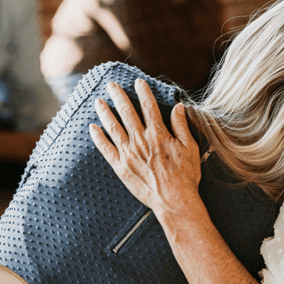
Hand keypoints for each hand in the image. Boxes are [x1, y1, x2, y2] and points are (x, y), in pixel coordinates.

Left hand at [90, 79, 201, 216]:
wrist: (174, 201)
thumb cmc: (186, 175)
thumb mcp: (190, 148)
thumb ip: (181, 126)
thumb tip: (177, 106)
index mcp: (158, 134)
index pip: (148, 106)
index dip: (143, 92)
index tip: (138, 81)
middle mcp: (140, 140)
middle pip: (127, 112)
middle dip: (118, 96)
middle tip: (111, 85)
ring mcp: (129, 154)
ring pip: (113, 127)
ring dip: (105, 112)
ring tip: (98, 101)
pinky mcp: (121, 167)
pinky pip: (106, 149)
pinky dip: (98, 137)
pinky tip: (92, 127)